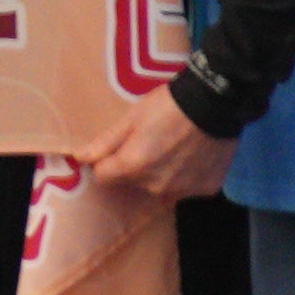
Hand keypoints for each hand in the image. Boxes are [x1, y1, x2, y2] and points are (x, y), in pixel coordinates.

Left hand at [75, 85, 233, 202]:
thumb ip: (105, 143)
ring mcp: (183, 190)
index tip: (118, 147)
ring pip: (161, 186)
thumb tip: (79, 159)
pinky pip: (188, 186)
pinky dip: (188, 174)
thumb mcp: (131, 117)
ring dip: (162, 172)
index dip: (107, 161)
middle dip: (136, 165)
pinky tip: (194, 154)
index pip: (103, 176)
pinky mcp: (206, 189)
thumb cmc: (167, 106)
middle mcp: (156, 185)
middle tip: (152, 139)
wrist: (214, 103)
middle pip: (134, 181)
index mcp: (133, 167)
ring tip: (175, 146)